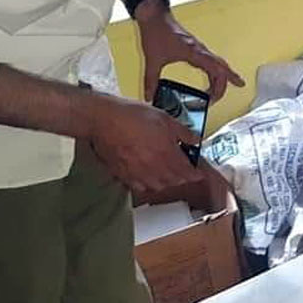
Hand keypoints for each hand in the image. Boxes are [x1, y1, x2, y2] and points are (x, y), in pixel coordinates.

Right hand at [87, 93, 201, 194]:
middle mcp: (153, 167)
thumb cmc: (132, 116)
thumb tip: (195, 140)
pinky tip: (148, 178)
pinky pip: (139, 186)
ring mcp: (137, 173)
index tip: (199, 174)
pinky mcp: (122, 175)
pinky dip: (147, 185)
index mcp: (166, 153)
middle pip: (173, 181)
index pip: (186, 172)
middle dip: (182, 178)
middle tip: (185, 172)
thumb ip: (183, 132)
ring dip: (166, 182)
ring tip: (168, 176)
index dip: (195, 174)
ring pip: (157, 186)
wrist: (103, 120)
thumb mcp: (164, 118)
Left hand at [136, 4, 244, 101]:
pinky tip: (210, 76)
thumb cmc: (157, 32)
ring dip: (221, 77)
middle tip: (217, 99)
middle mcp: (200, 50)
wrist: (155, 17)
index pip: (218, 69)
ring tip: (217, 92)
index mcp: (194, 53)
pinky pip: (211, 60)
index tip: (216, 98)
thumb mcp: (153, 60)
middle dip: (224, 84)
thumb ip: (150, 80)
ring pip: (218, 63)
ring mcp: (199, 48)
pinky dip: (214, 70)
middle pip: (222, 68)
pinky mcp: (195, 47)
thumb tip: (149, 96)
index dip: (224, 83)